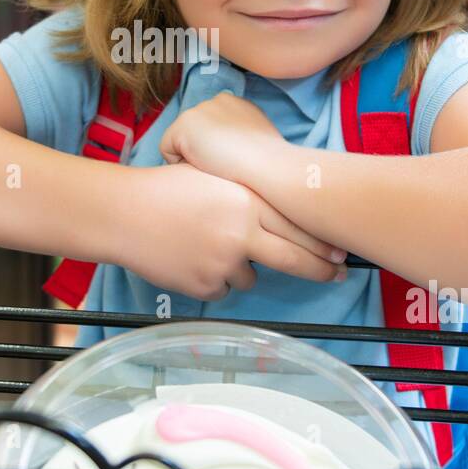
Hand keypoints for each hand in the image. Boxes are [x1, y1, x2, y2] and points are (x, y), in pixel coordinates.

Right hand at [116, 163, 347, 301]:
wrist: (126, 214)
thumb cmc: (167, 189)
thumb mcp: (214, 179)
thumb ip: (248, 198)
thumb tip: (281, 214)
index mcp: (246, 201)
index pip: (297, 226)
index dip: (323, 242)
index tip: (341, 251)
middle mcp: (241, 233)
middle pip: (294, 259)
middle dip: (320, 270)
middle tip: (336, 275)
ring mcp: (224, 263)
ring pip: (252, 277)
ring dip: (241, 267)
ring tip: (209, 245)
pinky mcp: (206, 286)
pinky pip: (222, 289)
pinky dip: (213, 278)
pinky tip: (191, 257)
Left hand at [158, 91, 284, 183]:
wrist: (266, 164)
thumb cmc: (266, 160)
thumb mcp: (256, 134)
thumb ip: (238, 130)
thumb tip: (228, 142)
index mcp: (232, 101)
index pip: (208, 125)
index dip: (215, 147)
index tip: (232, 159)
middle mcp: (212, 100)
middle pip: (192, 133)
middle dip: (201, 150)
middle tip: (223, 165)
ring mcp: (196, 111)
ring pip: (179, 142)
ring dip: (192, 156)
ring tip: (215, 165)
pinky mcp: (182, 126)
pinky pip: (167, 151)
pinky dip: (179, 163)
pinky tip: (202, 165)